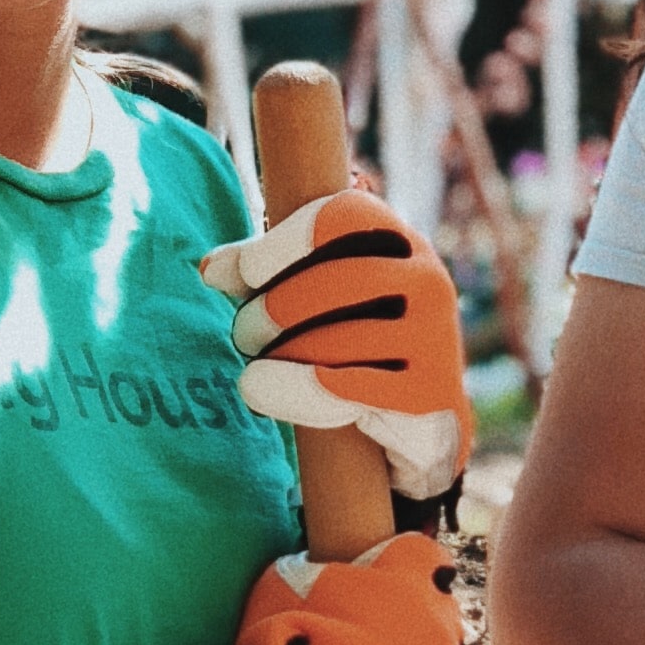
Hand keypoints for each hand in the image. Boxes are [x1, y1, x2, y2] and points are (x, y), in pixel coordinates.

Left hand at [200, 190, 469, 500]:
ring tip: (253, 370)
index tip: (246, 273)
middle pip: (333, 281)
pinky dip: (291, 389)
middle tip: (244, 335)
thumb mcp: (315, 302)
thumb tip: (209, 270)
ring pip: (336, 339)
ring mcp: (435, 339)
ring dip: (278, 356)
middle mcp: (429, 281)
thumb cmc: (358, 349)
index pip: (343, 216)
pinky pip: (344, 388)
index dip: (285, 242)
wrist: (421, 427)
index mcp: (402, 244)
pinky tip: (260, 390)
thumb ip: (263, 277)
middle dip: (273, 310)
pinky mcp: (428, 396)